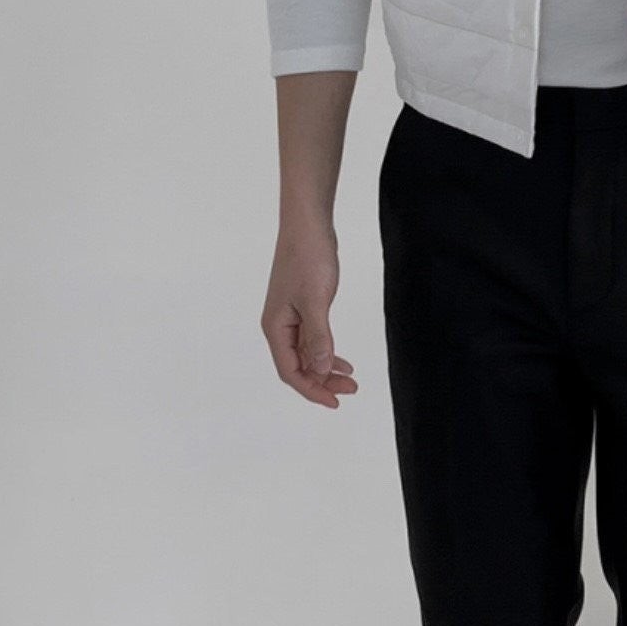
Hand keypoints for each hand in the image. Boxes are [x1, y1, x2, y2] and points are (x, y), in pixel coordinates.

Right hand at [260, 221, 357, 408]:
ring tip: (351, 378)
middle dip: (322, 381)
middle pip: (298, 366)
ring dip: (326, 367)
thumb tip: (320, 370)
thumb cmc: (308, 258)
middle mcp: (279, 325)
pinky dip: (326, 350)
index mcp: (275, 327)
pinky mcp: (302, 305)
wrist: (309, 224)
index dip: (312, 389)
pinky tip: (340, 358)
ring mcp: (290, 315)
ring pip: (306, 353)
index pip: (290, 371)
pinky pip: (312, 338)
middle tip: (351, 389)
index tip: (335, 401)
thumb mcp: (316, 300)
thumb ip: (318, 336)